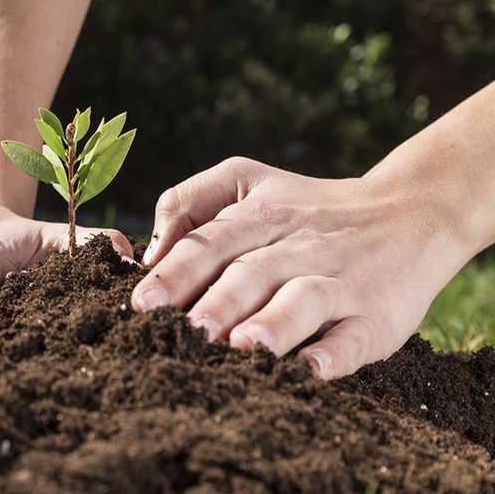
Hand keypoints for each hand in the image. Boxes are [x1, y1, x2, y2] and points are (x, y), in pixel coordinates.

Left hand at [131, 157, 466, 378]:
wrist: (408, 211)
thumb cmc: (307, 207)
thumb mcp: (248, 181)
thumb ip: (191, 200)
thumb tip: (149, 251)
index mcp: (261, 217)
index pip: (211, 243)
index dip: (176, 272)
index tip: (141, 303)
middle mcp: (299, 246)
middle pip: (252, 272)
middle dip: (216, 301)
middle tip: (185, 331)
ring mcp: (340, 279)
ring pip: (304, 300)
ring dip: (273, 324)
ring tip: (242, 346)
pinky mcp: (377, 314)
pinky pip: (358, 334)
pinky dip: (338, 353)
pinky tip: (315, 369)